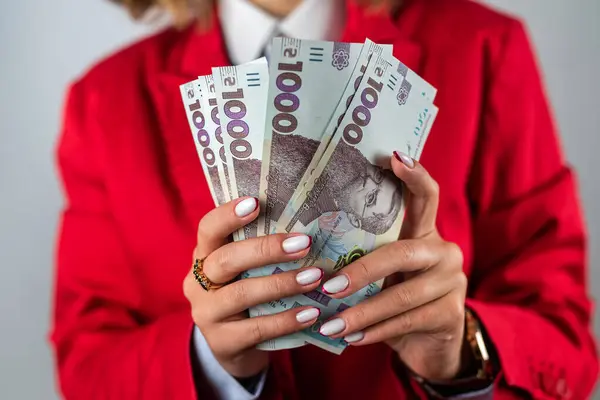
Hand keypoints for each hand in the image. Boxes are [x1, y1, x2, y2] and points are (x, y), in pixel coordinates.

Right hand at [183, 197, 323, 377]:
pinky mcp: (222, 343)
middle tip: (304, 242)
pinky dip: (286, 320)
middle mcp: (198, 283)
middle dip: (266, 249)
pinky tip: (311, 313)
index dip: (228, 215)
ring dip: (282, 283)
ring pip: (242, 294)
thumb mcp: (247, 271)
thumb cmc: (249, 296)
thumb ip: (261, 250)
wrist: (237, 349)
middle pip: (226, 260)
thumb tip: (305, 224)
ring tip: (315, 277)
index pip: (208, 229)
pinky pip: (256, 329)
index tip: (256, 202)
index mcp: (204, 256)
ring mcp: (206, 314)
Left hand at [318, 152, 468, 380]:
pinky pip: (408, 322)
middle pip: (402, 253)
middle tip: (327, 287)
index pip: (425, 197)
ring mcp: (452, 283)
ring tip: (330, 325)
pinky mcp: (452, 314)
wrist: (429, 345)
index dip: (414, 175)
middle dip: (362, 272)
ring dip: (361, 312)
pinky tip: (351, 338)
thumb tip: (307, 253)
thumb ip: (363, 260)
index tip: (394, 157)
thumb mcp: (383, 277)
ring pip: (402, 295)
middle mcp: (443, 252)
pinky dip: (375, 331)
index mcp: (424, 234)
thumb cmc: (395, 302)